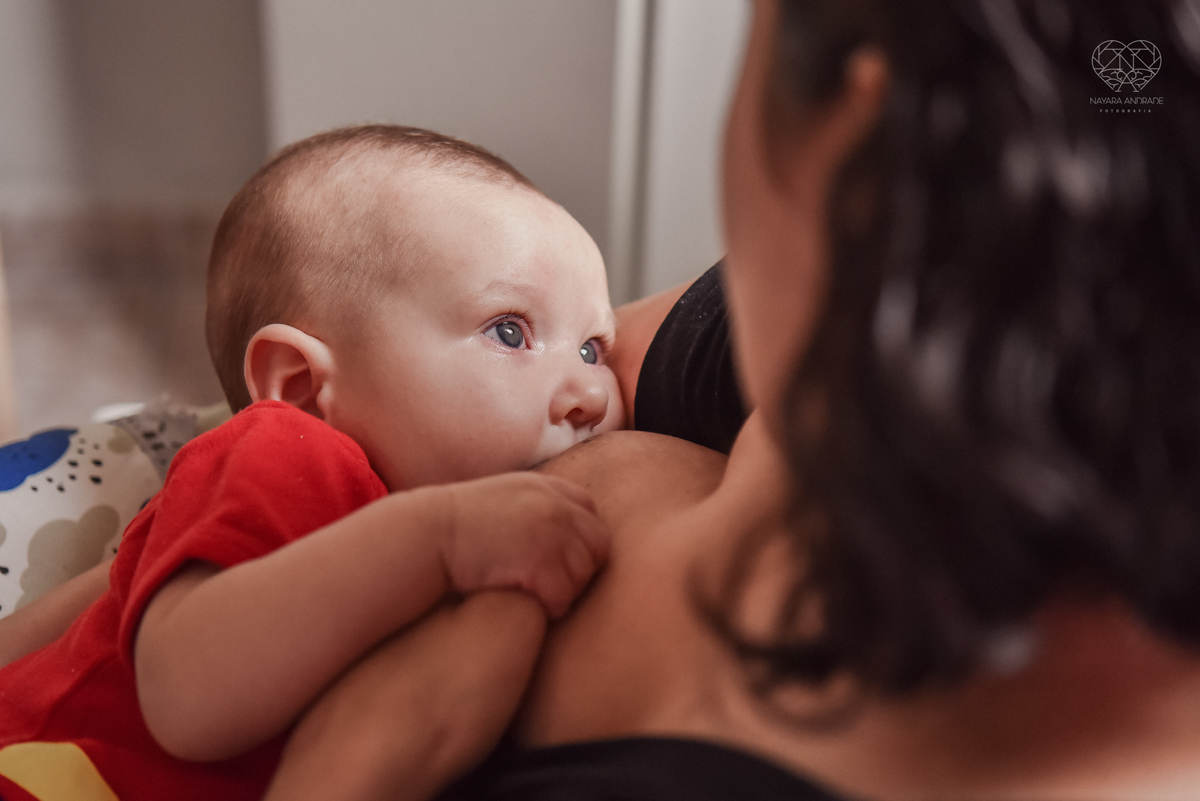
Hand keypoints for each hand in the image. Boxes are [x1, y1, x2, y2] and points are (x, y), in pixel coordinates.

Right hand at [439, 473, 608, 617]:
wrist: (424, 538)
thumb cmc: (455, 528)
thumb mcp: (501, 499)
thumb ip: (533, 505)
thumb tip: (560, 526)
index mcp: (545, 487)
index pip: (589, 512)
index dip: (580, 538)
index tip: (561, 557)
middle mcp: (554, 505)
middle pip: (597, 544)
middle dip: (581, 567)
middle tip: (554, 583)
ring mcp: (549, 533)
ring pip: (584, 573)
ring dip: (566, 589)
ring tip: (541, 596)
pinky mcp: (540, 563)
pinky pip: (565, 595)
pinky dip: (554, 607)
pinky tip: (535, 607)